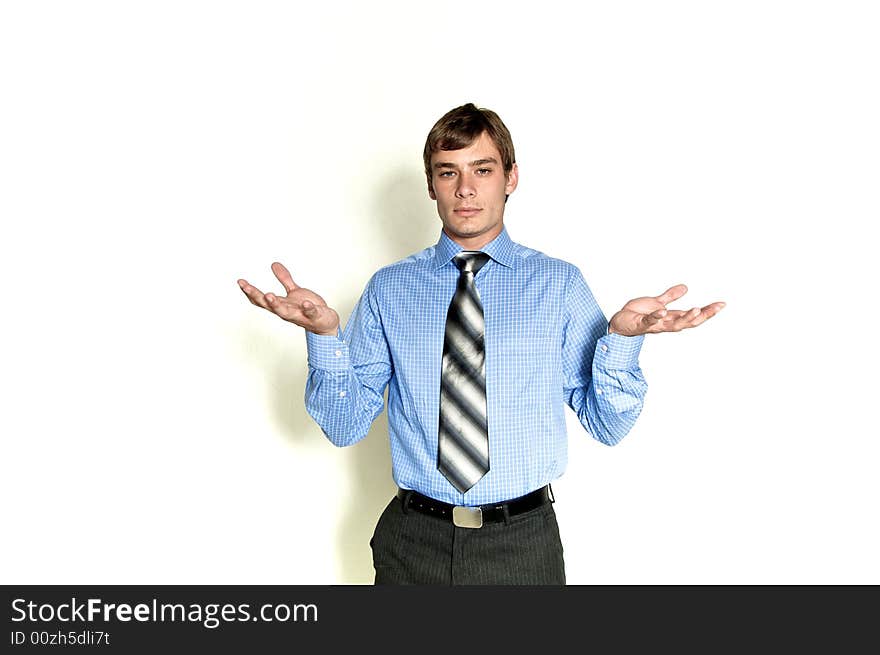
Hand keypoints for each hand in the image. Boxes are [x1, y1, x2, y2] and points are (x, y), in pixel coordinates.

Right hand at [237, 262, 339, 335]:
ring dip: (276, 304)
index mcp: (281, 305)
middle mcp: (287, 312)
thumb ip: (285, 279)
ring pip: (285, 312)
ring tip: (269, 294)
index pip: (262, 300)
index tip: (240, 282)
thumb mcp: (295, 292)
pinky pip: (310, 313)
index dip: (250, 292)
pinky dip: (308, 308)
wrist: (326, 324)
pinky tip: (306, 303)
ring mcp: (300, 315)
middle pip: (268, 305)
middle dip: (257, 296)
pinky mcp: (315, 316)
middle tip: (246, 287)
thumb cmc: (308, 309)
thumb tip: (274, 264)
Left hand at [608, 284, 724, 335]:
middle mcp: (666, 323)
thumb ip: (670, 296)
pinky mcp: (641, 323)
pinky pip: (650, 321)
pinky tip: (663, 311)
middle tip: (716, 307)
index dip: (708, 311)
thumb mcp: (657, 302)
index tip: (722, 304)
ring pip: (673, 325)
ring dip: (686, 318)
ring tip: (697, 309)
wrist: (619, 323)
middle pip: (689, 322)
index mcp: (671, 318)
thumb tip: (685, 287)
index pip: (694, 316)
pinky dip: (657, 317)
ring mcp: (655, 325)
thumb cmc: (637, 315)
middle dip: (704, 315)